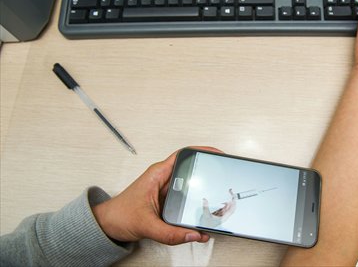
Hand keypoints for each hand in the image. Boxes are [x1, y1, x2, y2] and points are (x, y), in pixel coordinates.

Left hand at [91, 147, 219, 244]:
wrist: (107, 225)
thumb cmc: (119, 216)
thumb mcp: (147, 225)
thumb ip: (171, 233)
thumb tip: (194, 234)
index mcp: (157, 174)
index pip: (183, 155)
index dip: (201, 151)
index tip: (216, 154)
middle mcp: (162, 179)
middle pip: (190, 169)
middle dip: (207, 171)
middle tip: (222, 174)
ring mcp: (165, 190)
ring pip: (189, 185)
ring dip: (202, 191)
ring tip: (216, 196)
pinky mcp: (167, 200)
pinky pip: (185, 199)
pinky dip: (195, 205)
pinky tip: (202, 216)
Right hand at [199, 189, 236, 227]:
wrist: (204, 230)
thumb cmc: (207, 226)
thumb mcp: (206, 215)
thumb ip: (206, 207)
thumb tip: (205, 200)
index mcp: (224, 217)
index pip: (232, 209)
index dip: (234, 202)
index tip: (233, 196)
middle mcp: (223, 216)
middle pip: (230, 207)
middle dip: (231, 200)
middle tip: (231, 193)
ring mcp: (221, 216)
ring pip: (226, 207)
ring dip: (226, 201)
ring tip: (227, 196)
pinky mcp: (217, 215)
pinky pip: (222, 208)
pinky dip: (222, 204)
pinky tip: (221, 201)